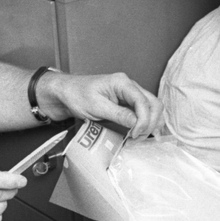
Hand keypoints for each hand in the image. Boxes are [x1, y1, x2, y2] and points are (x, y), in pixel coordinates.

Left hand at [37, 72, 164, 137]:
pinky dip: (146, 124)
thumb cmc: (77, 96)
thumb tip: (137, 124)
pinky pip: (144, 113)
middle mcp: (130, 87)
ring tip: (139, 138)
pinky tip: (142, 133)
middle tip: (138, 137)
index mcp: (122, 83)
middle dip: (151, 122)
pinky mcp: (128, 103)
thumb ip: (118, 114)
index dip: (143, 120)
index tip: (135, 134)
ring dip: (151, 124)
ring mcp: (130, 95)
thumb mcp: (96, 107)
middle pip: (154, 104)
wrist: (66, 93)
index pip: (143, 101)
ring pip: (152, 109)